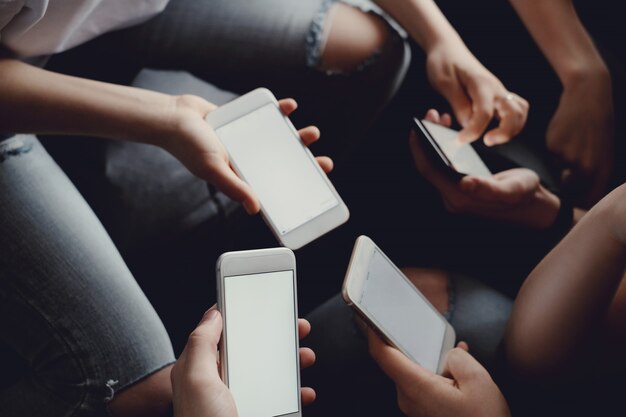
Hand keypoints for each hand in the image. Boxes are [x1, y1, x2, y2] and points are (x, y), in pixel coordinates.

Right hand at [161, 95, 332, 213]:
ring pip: (280, 139)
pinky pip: (267, 116)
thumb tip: (255, 208)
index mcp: (243, 174)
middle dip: (305, 163)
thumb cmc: (188, 145)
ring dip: (298, 137)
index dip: (295, 186)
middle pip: (283, 162)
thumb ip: (235, 187)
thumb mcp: (214, 168)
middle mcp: (248, 159)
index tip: (316, 188)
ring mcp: (248, 139)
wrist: (172, 116)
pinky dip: (280, 110)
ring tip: (311, 133)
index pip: (275, 183)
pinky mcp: (245, 120)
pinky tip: (290, 107)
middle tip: (324, 162)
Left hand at [171, 308, 315, 416]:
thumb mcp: (196, 379)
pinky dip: (296, 394)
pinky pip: (280, 399)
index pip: (221, 331)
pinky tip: (304, 392)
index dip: (241, 314)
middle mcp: (219, 383)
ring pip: (269, 372)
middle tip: (296, 326)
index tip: (261, 300)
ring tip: (306, 357)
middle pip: (251, 349)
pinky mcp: (255, 412)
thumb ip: (201, 343)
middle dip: (275, 336)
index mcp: (201, 369)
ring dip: (291, 362)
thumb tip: (212, 313)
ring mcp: (238, 401)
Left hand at [368, 330, 509, 416]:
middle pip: (399, 363)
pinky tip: (456, 372)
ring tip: (454, 353)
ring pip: (414, 374)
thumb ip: (459, 357)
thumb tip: (451, 353)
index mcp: (417, 387)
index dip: (375, 334)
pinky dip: (435, 375)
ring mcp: (415, 409)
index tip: (370, 317)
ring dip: (430, 361)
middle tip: (427, 332)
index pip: (384, 356)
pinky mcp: (424, 414)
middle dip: (413, 345)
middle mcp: (409, 399)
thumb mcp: (478, 381)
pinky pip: (423, 386)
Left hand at [410, 109, 559, 228]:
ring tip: (441, 118)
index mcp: (459, 198)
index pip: (429, 170)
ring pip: (436, 164)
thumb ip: (488, 189)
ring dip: (435, 141)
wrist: (535, 206)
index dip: (420, 148)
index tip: (417, 125)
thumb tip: (464, 183)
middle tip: (431, 114)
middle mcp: (453, 197)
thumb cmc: (524, 196)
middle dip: (426, 140)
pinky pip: (445, 165)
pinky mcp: (463, 187)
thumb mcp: (511, 190)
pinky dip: (444, 147)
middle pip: (429, 165)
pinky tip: (451, 132)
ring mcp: (457, 192)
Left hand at [425, 40, 528, 144]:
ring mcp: (499, 92)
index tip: (461, 140)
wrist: (448, 49)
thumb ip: (458, 103)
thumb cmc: (444, 63)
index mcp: (481, 84)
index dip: (474, 130)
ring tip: (493, 138)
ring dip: (512, 129)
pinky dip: (512, 123)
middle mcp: (495, 88)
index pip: (484, 112)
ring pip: (520, 112)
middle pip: (515, 113)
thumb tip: (467, 123)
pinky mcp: (497, 96)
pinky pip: (515, 110)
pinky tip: (497, 129)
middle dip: (505, 132)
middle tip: (487, 141)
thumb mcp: (444, 83)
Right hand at [546, 71, 613, 206]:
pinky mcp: (554, 147)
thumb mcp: (605, 148)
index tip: (577, 202)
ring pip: (559, 168)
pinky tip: (564, 133)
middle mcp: (586, 167)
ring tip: (573, 140)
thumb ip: (594, 171)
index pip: (591, 198)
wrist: (588, 94)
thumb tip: (577, 188)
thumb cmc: (598, 121)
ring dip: (561, 161)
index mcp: (602, 169)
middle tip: (568, 169)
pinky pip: (551, 155)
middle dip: (567, 183)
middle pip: (570, 188)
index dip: (582, 203)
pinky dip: (555, 147)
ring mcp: (569, 157)